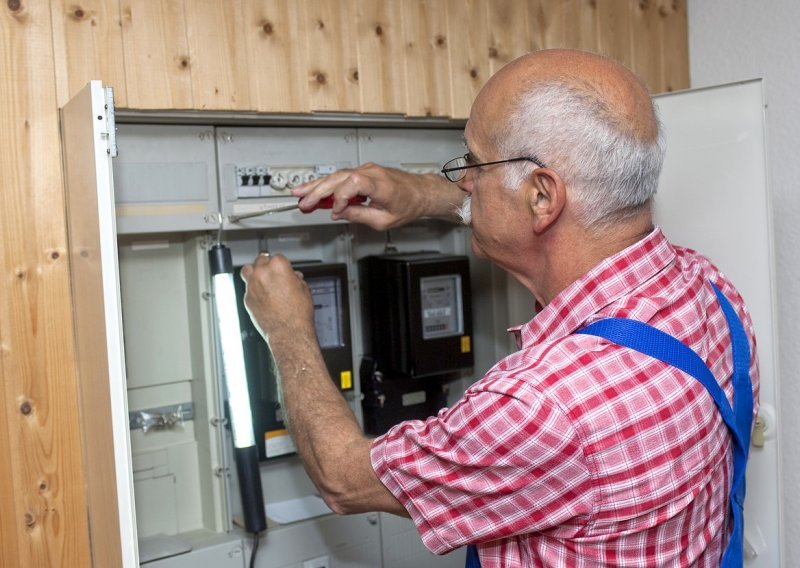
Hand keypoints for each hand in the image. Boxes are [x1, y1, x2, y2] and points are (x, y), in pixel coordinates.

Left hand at [240, 253, 314, 344]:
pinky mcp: (247, 299)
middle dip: (267, 266)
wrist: (289, 333)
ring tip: (261, 278)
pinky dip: (253, 290)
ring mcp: (252, 286)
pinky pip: (247, 289)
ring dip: (254, 272)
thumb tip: (293, 278)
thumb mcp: (304, 290)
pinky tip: (262, 296)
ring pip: (247, 271)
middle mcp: (262, 273)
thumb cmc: (298, 314)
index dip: (282, 264)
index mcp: (278, 266)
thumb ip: (295, 279)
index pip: (277, 257)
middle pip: (260, 260)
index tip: (284, 269)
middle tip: (273, 273)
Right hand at [292, 162, 463, 230]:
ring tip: (299, 194)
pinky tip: (314, 190)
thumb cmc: (408, 204)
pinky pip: (342, 177)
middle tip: (301, 201)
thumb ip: (359, 216)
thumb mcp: (384, 220)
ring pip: (336, 175)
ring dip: (316, 185)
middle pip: (338, 177)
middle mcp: (371, 172)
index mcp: (379, 184)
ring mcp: (366, 170)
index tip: (335, 212)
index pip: (352, 183)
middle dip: (317, 190)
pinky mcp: (363, 172)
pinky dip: (327, 184)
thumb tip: (339, 214)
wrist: (420, 192)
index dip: (339, 198)